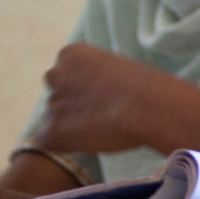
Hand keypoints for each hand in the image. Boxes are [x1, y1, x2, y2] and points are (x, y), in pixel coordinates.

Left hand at [40, 43, 168, 152]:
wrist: (148, 107)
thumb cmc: (147, 87)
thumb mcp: (119, 68)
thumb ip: (99, 77)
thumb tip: (101, 95)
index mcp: (70, 54)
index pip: (67, 72)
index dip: (86, 87)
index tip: (105, 95)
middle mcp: (55, 75)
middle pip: (58, 93)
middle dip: (74, 103)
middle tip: (101, 113)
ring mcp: (51, 104)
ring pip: (56, 118)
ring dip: (73, 124)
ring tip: (104, 128)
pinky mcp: (51, 131)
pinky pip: (51, 141)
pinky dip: (68, 144)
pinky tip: (94, 141)